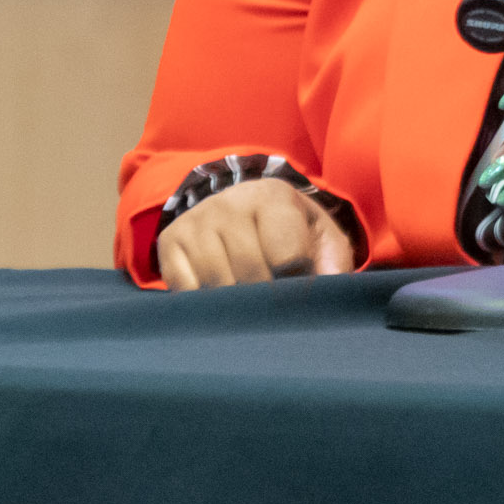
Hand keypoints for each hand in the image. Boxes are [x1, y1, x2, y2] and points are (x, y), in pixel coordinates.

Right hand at [156, 179, 355, 288]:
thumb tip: (331, 296)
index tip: (300, 291)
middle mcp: (228, 204)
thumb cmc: (289, 230)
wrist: (238, 205)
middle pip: (250, 275)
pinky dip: (206, 304)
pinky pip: (187, 290)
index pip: (287, 257)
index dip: (298, 284)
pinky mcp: (171, 242)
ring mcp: (195, 222)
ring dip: (236, 306)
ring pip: (217, 285)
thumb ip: (332, 264)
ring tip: (250, 300)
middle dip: (267, 300)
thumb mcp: (319, 236)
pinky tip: (222, 296)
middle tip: (275, 304)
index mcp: (272, 197)